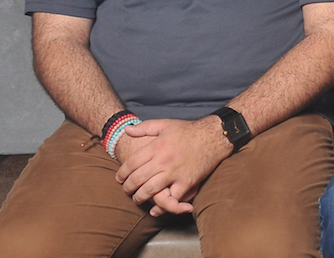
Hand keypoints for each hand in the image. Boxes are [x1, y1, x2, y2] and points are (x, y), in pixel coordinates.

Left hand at [115, 117, 230, 215]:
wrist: (215, 136)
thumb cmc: (189, 130)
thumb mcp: (166, 124)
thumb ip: (145, 127)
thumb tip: (127, 130)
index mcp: (157, 146)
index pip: (132, 163)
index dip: (122, 173)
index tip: (119, 178)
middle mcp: (163, 160)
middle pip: (137, 179)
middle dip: (127, 188)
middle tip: (126, 190)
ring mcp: (175, 173)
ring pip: (150, 191)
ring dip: (140, 198)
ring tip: (138, 199)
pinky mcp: (187, 182)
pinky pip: (171, 198)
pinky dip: (162, 206)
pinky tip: (156, 209)